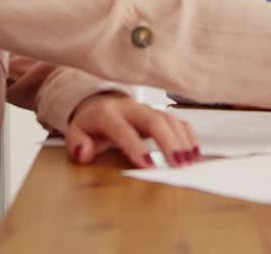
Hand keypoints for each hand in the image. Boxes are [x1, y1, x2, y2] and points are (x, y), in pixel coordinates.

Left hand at [65, 92, 199, 168]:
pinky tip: (194, 152)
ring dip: (181, 139)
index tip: (150, 165)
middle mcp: (130, 108)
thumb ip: (77, 144)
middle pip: (153, 119)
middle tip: (178, 164)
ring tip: (189, 161)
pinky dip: (188, 135)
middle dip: (168, 141)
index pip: (124, 130)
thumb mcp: (76, 133)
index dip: (137, 147)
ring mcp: (147, 108)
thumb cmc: (90, 124)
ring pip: (168, 118)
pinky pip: (177, 120)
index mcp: (107, 114)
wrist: (97, 104)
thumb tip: (84, 152)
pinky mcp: (158, 113)